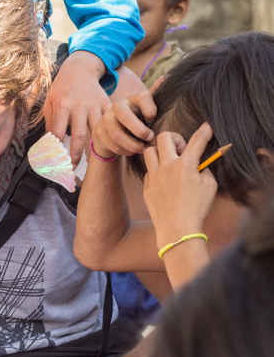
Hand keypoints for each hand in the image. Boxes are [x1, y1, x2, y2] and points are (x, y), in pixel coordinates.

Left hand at [44, 51, 111, 166]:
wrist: (81, 68)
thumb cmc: (62, 86)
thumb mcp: (50, 100)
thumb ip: (49, 121)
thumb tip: (48, 143)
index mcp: (62, 105)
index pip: (57, 132)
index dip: (55, 149)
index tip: (53, 163)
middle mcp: (79, 106)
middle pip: (78, 136)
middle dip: (74, 155)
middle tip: (71, 169)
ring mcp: (94, 105)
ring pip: (95, 131)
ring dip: (93, 148)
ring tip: (89, 163)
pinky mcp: (106, 103)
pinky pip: (108, 122)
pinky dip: (109, 135)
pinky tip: (106, 146)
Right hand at [91, 89, 157, 158]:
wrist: (110, 131)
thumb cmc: (135, 119)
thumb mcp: (144, 108)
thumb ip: (154, 96)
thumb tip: (167, 77)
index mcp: (132, 98)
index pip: (143, 97)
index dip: (151, 109)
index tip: (153, 119)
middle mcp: (117, 106)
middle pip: (125, 116)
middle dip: (140, 130)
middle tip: (150, 137)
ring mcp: (106, 119)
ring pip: (118, 134)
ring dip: (133, 145)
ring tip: (142, 148)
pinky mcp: (98, 132)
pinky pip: (113, 145)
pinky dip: (125, 151)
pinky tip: (132, 151)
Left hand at [143, 124, 217, 245]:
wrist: (177, 230)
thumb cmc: (196, 209)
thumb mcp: (209, 187)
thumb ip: (205, 169)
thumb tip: (200, 162)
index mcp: (185, 165)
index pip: (197, 141)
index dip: (204, 131)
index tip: (206, 127)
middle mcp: (167, 167)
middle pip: (164, 137)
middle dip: (174, 138)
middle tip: (181, 150)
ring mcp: (154, 176)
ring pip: (149, 151)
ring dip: (160, 152)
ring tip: (169, 162)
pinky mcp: (146, 186)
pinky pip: (149, 171)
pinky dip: (157, 171)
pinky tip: (165, 181)